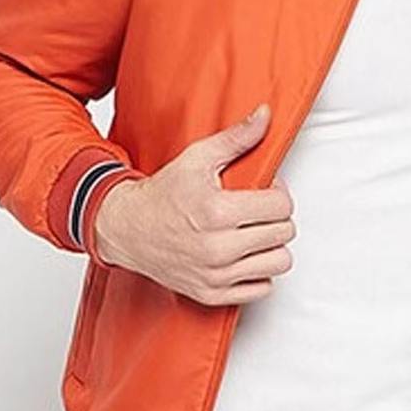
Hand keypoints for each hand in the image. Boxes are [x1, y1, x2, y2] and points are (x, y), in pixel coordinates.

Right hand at [93, 103, 295, 306]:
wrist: (126, 228)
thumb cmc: (164, 193)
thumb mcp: (198, 157)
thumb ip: (237, 138)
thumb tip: (266, 115)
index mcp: (217, 212)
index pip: (282, 206)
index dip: (278, 194)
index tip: (264, 191)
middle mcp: (218, 248)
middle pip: (284, 233)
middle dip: (276, 218)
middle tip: (257, 210)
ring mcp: (215, 275)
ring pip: (279, 262)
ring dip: (271, 246)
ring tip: (254, 233)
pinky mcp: (212, 295)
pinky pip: (261, 288)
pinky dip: (258, 272)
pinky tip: (244, 255)